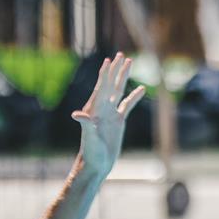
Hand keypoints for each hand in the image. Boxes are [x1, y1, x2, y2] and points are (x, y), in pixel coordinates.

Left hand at [70, 53, 145, 179]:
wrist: (96, 164)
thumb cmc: (91, 152)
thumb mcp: (89, 138)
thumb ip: (85, 125)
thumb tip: (77, 114)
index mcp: (95, 109)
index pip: (102, 87)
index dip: (105, 74)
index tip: (110, 60)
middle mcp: (102, 108)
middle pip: (111, 84)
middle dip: (116, 70)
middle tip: (122, 55)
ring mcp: (111, 114)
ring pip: (119, 91)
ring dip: (124, 77)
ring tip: (130, 63)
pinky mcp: (118, 121)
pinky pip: (128, 105)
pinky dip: (134, 96)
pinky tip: (141, 89)